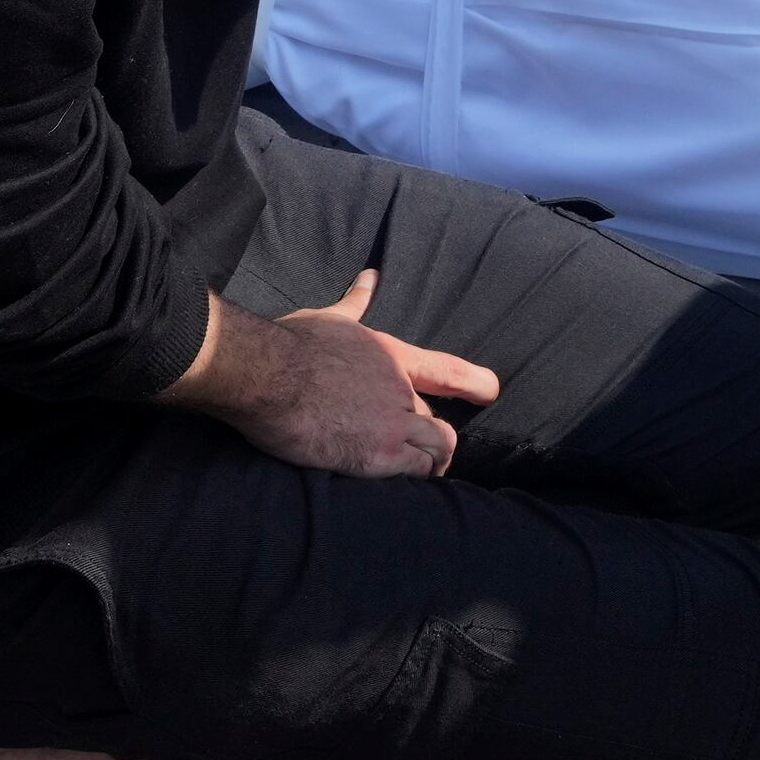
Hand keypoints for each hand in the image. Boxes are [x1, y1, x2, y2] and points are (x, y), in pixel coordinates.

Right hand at [243, 272, 501, 478]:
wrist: (268, 373)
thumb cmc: (292, 343)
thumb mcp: (330, 317)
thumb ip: (355, 302)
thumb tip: (369, 278)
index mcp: (393, 355)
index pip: (447, 371)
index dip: (475, 383)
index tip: (491, 392)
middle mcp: (402, 389)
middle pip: (438, 419)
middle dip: (428, 434)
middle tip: (417, 447)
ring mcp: (394, 422)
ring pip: (439, 447)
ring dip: (432, 460)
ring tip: (421, 469)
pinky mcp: (378, 455)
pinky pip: (417, 470)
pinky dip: (416, 476)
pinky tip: (405, 481)